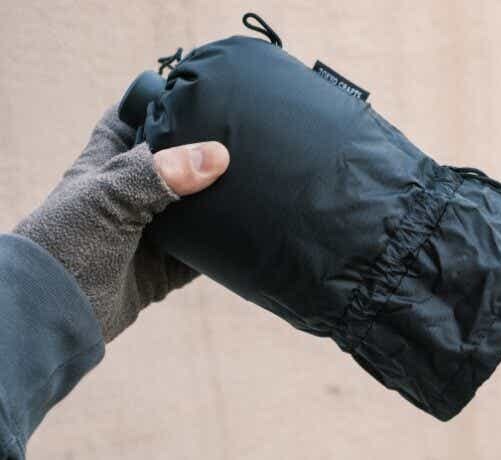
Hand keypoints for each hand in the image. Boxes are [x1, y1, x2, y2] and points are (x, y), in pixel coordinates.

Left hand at [14, 106, 229, 341]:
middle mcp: (132, 194)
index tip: (199, 92)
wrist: (53, 314)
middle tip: (244, 139)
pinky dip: (222, 248)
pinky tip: (247, 234)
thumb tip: (217, 155)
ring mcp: (150, 232)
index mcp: (109, 164)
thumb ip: (159, 173)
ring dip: (219, 203)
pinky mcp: (164, 267)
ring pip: (194, 210)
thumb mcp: (108, 194)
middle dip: (205, 153)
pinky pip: (202, 254)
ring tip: (257, 183)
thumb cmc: (66, 242)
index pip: (133, 120)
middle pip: (175, 164)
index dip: (161, 103)